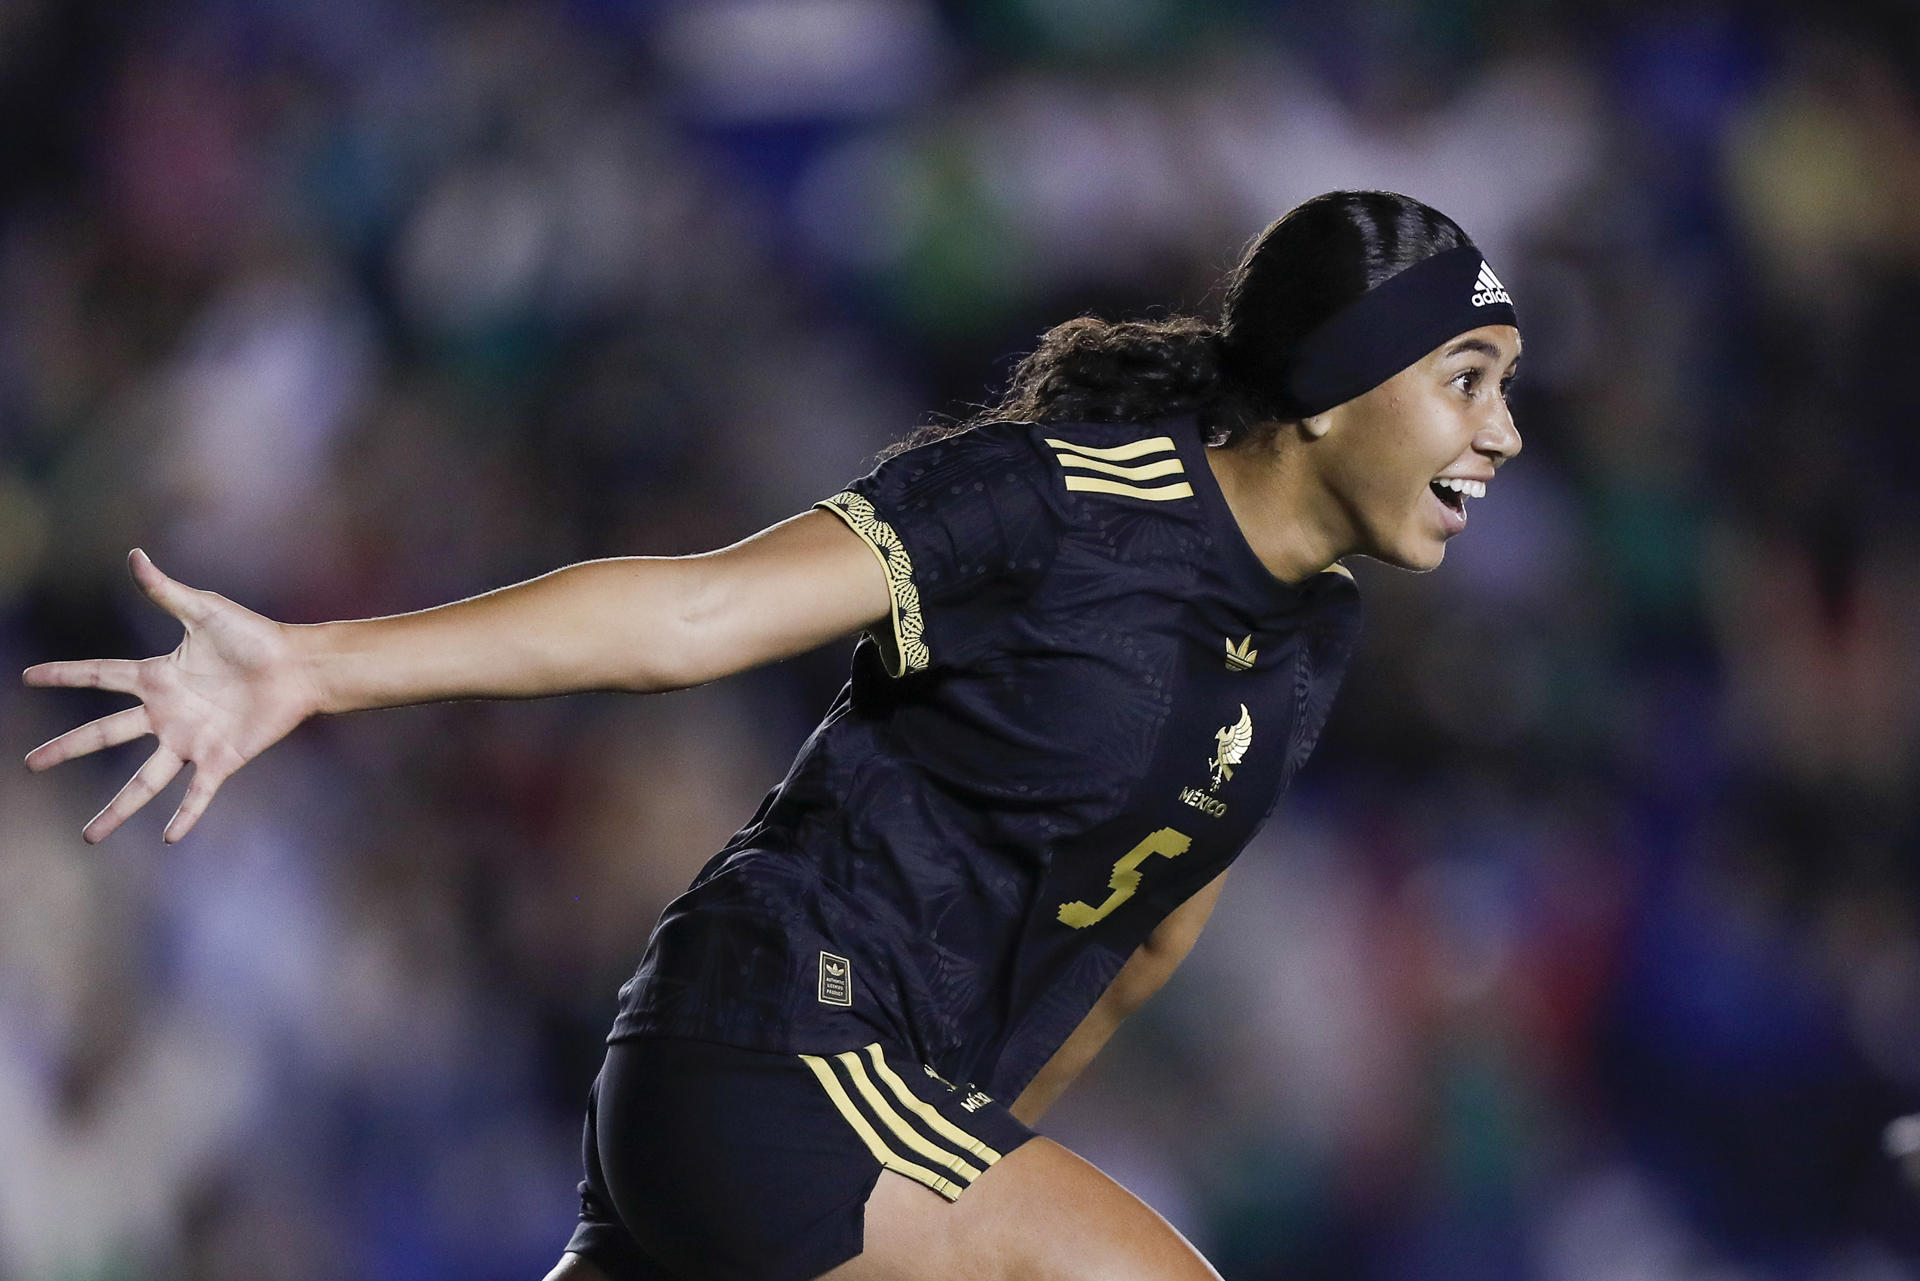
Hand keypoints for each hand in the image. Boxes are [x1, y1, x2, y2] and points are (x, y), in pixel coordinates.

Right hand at [22, 549, 325, 843]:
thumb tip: (135, 554)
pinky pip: (198, 794)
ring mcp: (191, 740)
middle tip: (30, 764)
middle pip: (105, 734)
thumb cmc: (255, 636)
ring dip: (118, 809)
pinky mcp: (220, 759)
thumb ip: (166, 591)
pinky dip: (186, 816)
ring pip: (144, 781)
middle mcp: (167, 713)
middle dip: (67, 749)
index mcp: (158, 677)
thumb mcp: (205, 611)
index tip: (29, 677)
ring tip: (89, 837)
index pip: (99, 677)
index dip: (65, 676)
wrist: (298, 666)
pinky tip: (169, 839)